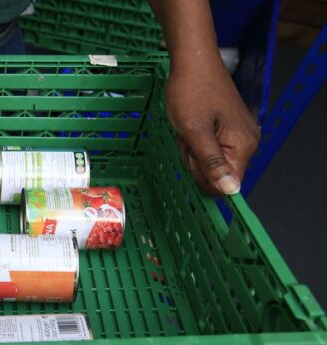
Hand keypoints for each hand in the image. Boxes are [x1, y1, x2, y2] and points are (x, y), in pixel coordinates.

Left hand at [165, 59, 258, 195]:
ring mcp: (237, 135)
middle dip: (195, 160)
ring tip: (188, 127)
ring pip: (208, 161)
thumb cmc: (192, 91)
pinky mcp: (227, 128)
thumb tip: (230, 190)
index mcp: (243, 145)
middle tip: (188, 135)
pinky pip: (207, 147)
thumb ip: (211, 163)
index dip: (204, 177)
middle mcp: (247, 142)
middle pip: (216, 174)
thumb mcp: (195, 132)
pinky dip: (193, 140)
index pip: (227, 185)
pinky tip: (190, 125)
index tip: (192, 156)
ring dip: (191, 149)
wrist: (193, 61)